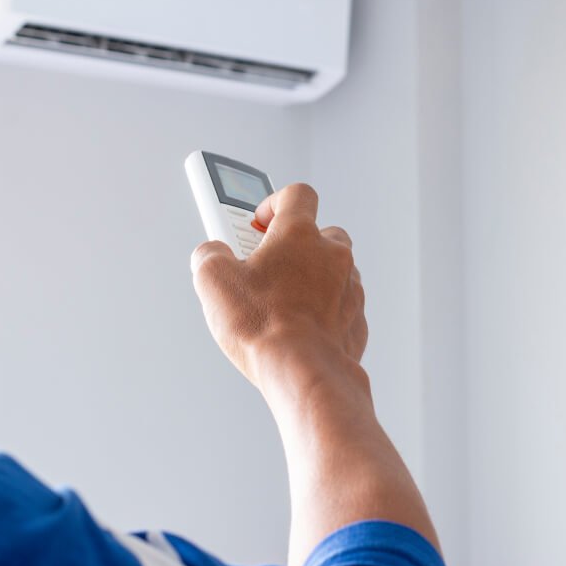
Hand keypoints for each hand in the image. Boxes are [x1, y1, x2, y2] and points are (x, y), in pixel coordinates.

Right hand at [190, 183, 367, 393]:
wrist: (303, 371)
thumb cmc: (264, 326)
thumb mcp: (213, 281)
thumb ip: (209, 254)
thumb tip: (210, 253)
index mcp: (300, 234)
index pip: (297, 194)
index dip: (275, 201)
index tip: (259, 220)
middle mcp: (333, 255)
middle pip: (320, 232)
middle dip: (295, 244)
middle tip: (266, 265)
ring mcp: (350, 287)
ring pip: (334, 269)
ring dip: (312, 277)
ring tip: (281, 301)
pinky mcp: (356, 319)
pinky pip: (341, 304)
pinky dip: (324, 309)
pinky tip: (300, 326)